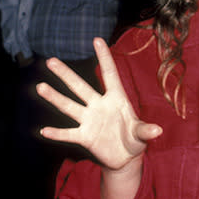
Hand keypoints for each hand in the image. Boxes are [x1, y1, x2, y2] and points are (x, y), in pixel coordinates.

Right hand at [36, 37, 162, 171]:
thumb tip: (157, 131)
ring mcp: (90, 120)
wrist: (125, 158)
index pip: (109, 74)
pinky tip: (44, 131)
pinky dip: (57, 134)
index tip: (97, 40)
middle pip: (80, 87)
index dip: (104, 58)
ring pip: (70, 107)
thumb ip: (146, 131)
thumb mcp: (141, 134)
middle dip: (66, 75)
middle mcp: (99, 106)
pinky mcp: (85, 137)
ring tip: (40, 87)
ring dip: (56, 98)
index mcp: (116, 99)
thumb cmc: (134, 139)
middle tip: (50, 61)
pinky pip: (69, 134)